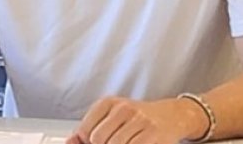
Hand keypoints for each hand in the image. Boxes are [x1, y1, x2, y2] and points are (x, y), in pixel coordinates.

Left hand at [67, 97, 207, 143]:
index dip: (89, 142)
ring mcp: (139, 120)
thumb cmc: (138, 119)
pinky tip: (136, 143)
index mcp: (109, 103)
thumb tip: (70, 141)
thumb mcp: (112, 118)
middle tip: (115, 142)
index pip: (85, 130)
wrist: (172, 116)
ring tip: (128, 141)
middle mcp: (123, 108)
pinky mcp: (153, 133)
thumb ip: (89, 130)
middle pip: (98, 139)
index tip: (98, 141)